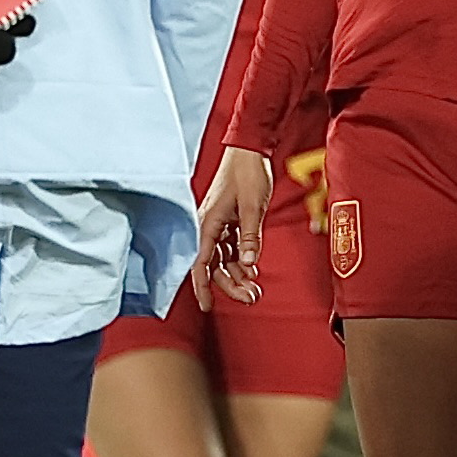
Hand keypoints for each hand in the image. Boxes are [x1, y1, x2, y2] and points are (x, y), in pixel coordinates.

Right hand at [192, 146, 275, 305]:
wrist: (249, 149)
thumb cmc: (247, 173)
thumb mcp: (253, 206)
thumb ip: (250, 236)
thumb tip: (249, 263)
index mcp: (208, 223)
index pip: (201, 263)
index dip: (203, 287)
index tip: (208, 307)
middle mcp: (208, 226)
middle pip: (214, 266)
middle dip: (230, 285)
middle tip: (251, 298)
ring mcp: (218, 224)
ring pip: (224, 258)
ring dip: (237, 274)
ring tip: (255, 290)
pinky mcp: (228, 220)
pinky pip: (231, 247)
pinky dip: (241, 259)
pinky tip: (252, 270)